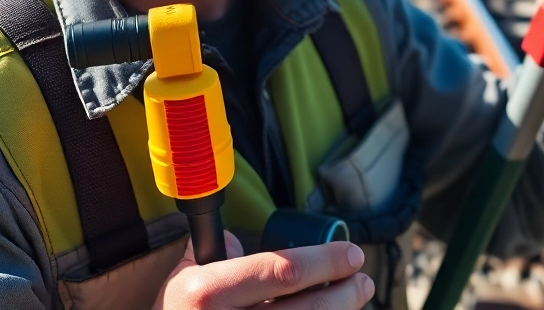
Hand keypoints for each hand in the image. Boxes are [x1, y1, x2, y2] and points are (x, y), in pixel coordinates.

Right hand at [152, 232, 375, 308]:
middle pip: (308, 308)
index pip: (281, 272)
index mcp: (208, 295)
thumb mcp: (180, 283)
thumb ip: (211, 255)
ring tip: (356, 297)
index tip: (351, 253)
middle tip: (362, 278)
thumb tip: (241, 240)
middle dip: (345, 292)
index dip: (325, 260)